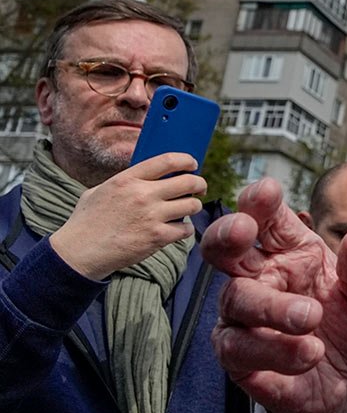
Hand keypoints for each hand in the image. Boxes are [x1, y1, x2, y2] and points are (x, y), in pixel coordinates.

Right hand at [49, 153, 205, 279]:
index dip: (186, 160)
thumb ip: (123, 182)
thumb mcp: (99, 191)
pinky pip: (186, 229)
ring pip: (192, 205)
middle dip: (200, 184)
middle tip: (199, 188)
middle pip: (188, 182)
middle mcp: (142, 195)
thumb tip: (144, 176)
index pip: (167, 161)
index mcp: (127, 179)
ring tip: (186, 208)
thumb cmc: (87, 221)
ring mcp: (152, 216)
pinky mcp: (158, 237)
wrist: (80, 252)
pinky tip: (177, 229)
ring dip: (193, 206)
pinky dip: (185, 229)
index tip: (192, 164)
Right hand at [202, 178, 346, 412]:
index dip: (260, 202)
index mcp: (293, 253)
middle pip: (225, 249)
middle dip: (227, 234)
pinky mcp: (239, 357)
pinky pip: (239, 347)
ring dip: (273, 307)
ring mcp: (244, 318)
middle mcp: (261, 278)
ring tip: (312, 319)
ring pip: (236, 299)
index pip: (268, 219)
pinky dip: (276, 351)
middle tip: (244, 230)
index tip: (267, 191)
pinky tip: (310, 353)